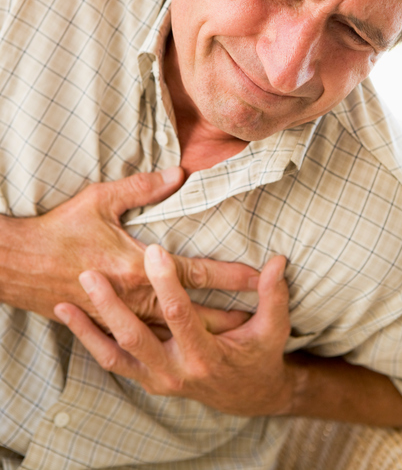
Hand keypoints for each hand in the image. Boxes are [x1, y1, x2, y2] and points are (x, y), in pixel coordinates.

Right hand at [0, 170, 258, 333]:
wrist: (16, 265)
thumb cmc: (59, 230)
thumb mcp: (99, 199)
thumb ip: (143, 187)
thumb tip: (179, 173)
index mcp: (137, 267)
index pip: (194, 272)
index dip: (228, 275)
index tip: (257, 277)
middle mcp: (134, 297)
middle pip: (191, 311)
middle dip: (226, 315)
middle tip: (258, 321)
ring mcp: (120, 315)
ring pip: (172, 332)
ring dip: (202, 334)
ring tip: (233, 339)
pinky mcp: (106, 324)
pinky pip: (145, 340)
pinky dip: (168, 343)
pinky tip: (181, 347)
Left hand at [54, 247, 292, 415]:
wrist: (247, 397)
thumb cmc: (259, 357)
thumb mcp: (273, 329)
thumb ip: (274, 294)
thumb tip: (278, 260)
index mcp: (205, 356)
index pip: (180, 314)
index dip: (166, 282)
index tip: (153, 250)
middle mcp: (175, 372)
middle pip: (135, 336)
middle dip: (110, 305)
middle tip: (90, 273)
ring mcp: (157, 379)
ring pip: (114, 354)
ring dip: (88, 328)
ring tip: (64, 302)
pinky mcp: (146, 378)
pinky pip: (111, 362)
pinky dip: (90, 341)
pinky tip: (72, 320)